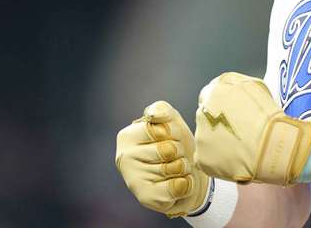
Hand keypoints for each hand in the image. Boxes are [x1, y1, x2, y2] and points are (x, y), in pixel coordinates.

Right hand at [115, 101, 209, 217]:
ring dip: (184, 169)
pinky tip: (178, 183)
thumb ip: (161, 110)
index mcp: (128, 135)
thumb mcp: (170, 120)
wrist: (185, 174)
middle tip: (175, 156)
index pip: (163, 130)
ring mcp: (133, 179)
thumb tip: (153, 116)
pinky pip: (178, 187)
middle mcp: (124, 157)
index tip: (170, 138)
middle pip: (169, 150)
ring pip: (176, 168)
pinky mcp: (146, 198)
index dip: (175, 133)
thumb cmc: (174, 144)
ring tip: (176, 169)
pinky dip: (186, 185)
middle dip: (180, 152)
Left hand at [194, 72, 310, 185]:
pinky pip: (208, 159)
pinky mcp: (202, 158)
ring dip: (219, 142)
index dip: (222, 105)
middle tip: (239, 132)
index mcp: (213, 92)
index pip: (208, 96)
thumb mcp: (253, 85)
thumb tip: (225, 88)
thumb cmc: (268, 117)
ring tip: (242, 148)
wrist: (272, 146)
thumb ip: (232, 83)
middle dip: (219, 124)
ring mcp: (200, 137)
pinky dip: (218, 161)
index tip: (232, 114)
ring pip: (207, 139)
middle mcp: (202, 112)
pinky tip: (236, 160)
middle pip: (207, 118)